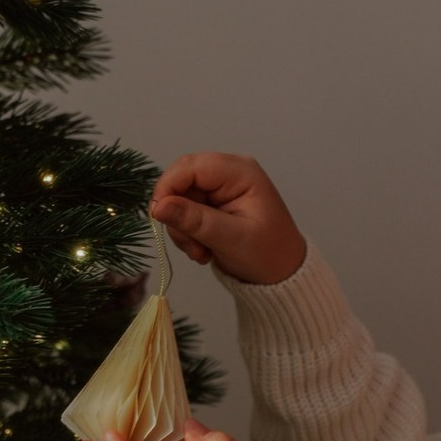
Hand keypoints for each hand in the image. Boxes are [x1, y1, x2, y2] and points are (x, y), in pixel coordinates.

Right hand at [149, 152, 307, 284]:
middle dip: (177, 214)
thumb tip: (159, 206)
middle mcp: (229, 172)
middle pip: (181, 181)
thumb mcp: (231, 240)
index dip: (168, 187)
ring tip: (201, 253)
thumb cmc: (268, 255)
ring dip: (182, 229)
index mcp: (241, 172)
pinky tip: (203, 250)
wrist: (282, 274)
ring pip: (178, 199)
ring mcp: (220, 187)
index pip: (191, 166)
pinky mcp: (212, 203)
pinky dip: (187, 233)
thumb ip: (195, 221)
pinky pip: (184, 211)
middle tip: (189, 245)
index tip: (157, 215)